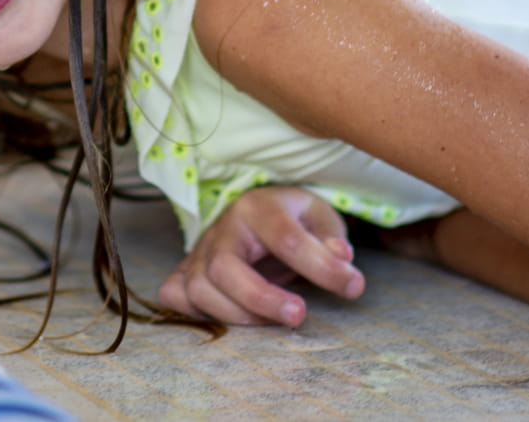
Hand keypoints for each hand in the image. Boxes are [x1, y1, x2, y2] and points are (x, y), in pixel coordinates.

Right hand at [158, 185, 365, 326]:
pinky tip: (227, 318)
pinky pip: (174, 295)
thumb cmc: (292, 219)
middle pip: (225, 267)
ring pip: (199, 288)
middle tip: (299, 315)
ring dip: (236, 314)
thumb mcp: (319, 215)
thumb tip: (341, 259)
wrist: (256, 212)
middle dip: (262, 298)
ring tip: (273, 322)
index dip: (321, 267)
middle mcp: (223, 227)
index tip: (353, 287)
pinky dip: (194, 311)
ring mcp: (200, 251)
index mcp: (258, 206)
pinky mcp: (186, 271)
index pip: (285, 237)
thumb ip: (331, 236)